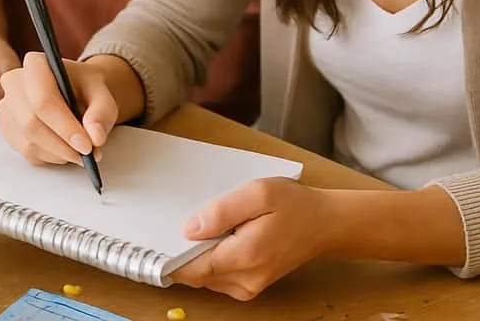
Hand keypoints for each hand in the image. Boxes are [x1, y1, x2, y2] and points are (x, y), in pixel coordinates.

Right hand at [0, 52, 117, 164]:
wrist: (77, 90)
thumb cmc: (86, 87)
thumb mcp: (102, 93)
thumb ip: (101, 112)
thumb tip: (95, 137)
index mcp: (36, 64)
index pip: (43, 99)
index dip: (64, 126)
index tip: (86, 145)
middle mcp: (14, 82)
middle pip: (31, 123)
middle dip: (62, 145)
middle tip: (87, 154)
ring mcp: (7, 107)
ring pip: (29, 142)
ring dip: (59, 154)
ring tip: (80, 151)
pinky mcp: (8, 129)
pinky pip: (27, 152)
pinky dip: (51, 157)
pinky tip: (65, 148)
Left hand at [173, 179, 329, 300]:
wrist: (324, 224)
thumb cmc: (293, 204)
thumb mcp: (257, 193)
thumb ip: (221, 211)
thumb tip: (189, 229)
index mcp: (245, 256)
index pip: (193, 269)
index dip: (170, 257)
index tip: (155, 240)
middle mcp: (245, 280)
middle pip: (197, 273)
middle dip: (185, 250)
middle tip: (183, 219)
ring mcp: (249, 287)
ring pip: (206, 276)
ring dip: (200, 254)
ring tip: (209, 223)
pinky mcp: (251, 285)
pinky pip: (219, 276)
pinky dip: (213, 258)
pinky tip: (221, 235)